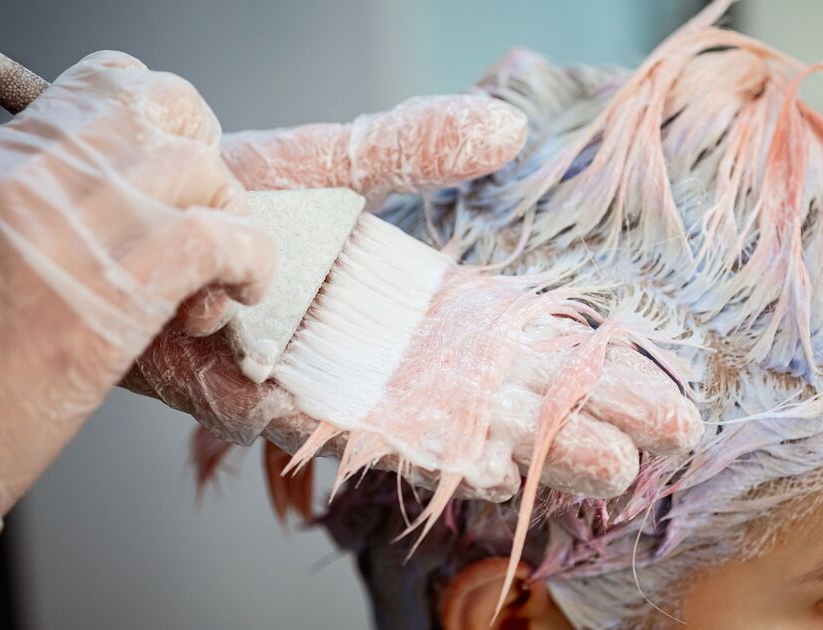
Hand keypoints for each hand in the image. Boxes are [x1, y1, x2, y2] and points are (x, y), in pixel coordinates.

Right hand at [0, 51, 274, 607]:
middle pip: (172, 110)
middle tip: (205, 221)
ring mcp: (83, 223)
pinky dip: (251, 264)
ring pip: (206, 172)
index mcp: (10, 160)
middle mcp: (44, 174)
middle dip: (209, 164)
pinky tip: (234, 297)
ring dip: (234, 225)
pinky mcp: (126, 283)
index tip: (176, 179)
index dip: (165, 124)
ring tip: (215, 282)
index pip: (115, 82)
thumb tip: (137, 194)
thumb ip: (59, 203)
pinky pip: (223, 236)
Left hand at [128, 93, 700, 505]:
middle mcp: (402, 352)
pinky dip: (422, 449)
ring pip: (456, 427)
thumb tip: (507, 126)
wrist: (154, 211)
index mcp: (427, 301)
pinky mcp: (290, 400)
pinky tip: (486, 465)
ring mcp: (353, 381)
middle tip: (658, 449)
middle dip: (585, 421)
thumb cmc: (247, 189)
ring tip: (600, 470)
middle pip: (511, 394)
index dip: (599, 369)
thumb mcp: (341, 159)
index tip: (668, 396)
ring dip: (529, 450)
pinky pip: (365, 432)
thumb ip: (419, 144)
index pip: (533, 343)